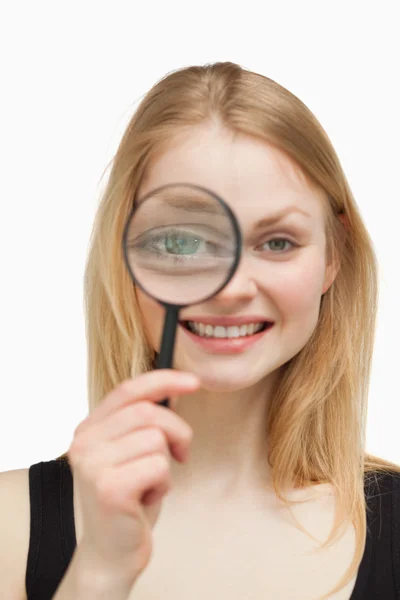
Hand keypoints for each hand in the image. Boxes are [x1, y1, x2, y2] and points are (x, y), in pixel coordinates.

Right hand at [67, 370, 199, 581]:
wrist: (111, 552)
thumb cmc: (129, 498)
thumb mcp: (133, 451)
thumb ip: (143, 421)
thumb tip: (177, 389)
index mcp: (88, 428)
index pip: (128, 390)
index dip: (163, 380)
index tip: (193, 382)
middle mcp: (84, 442)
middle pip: (148, 412)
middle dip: (177, 431)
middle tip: (180, 454)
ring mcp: (93, 465)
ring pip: (156, 438)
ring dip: (167, 463)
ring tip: (150, 483)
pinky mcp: (109, 488)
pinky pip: (159, 466)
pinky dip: (163, 483)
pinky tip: (147, 498)